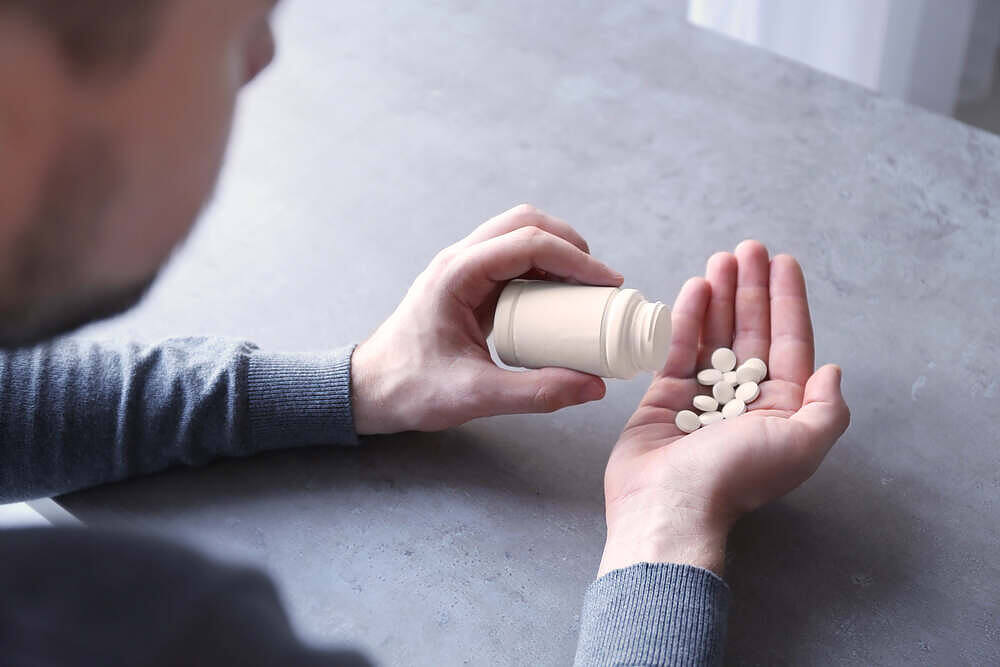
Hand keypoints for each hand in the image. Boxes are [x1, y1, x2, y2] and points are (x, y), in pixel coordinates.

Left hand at [351, 204, 622, 433]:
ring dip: (556, 252)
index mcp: (457, 275)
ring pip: (519, 234)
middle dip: (570, 245)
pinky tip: (558, 299)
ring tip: (584, 289)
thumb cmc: (409, 387)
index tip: (608, 284)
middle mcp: (460, 260)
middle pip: (526, 223)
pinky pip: (512, 259)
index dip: (575, 260)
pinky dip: (542, 268)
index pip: (528, 244)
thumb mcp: (476, 395)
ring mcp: (463, 268)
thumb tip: (593, 386)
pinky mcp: (469, 283)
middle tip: (600, 283)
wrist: (369, 388)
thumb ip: (537, 392)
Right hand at [598, 241, 849, 576]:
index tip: (783, 262)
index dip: (788, 300)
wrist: (670, 504)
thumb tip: (832, 370)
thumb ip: (825, 408)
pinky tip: (695, 288)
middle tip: (748, 248)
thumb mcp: (800, 446)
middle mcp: (744, 399)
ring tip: (721, 258)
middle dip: (753, 288)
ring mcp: (703, 395)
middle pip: (752, 330)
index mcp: (780, 410)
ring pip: (715, 334)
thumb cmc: (736, 477)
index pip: (789, 343)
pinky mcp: (666, 397)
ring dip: (721, 294)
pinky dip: (687, 318)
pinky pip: (678, 349)